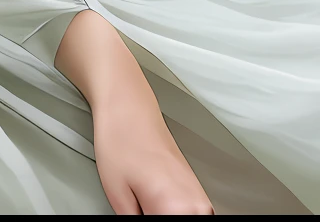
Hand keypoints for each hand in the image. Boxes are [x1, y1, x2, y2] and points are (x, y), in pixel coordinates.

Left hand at [56, 10, 212, 214]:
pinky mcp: (195, 194)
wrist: (130, 108)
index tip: (138, 217)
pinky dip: (173, 217)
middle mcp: (198, 207)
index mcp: (178, 211)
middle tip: (136, 212)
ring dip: (167, 219)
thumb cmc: (121, 143)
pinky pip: (191, 218)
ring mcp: (200, 200)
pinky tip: (152, 211)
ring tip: (142, 209)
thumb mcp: (119, 198)